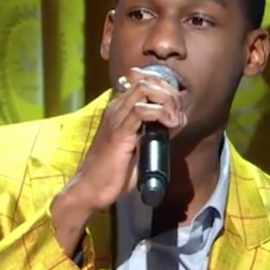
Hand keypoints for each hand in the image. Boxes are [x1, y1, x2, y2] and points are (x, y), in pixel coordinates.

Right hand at [67, 66, 185, 213]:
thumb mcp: (140, 146)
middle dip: (170, 93)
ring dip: (167, 101)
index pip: (145, 80)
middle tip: (178, 115)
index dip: (166, 89)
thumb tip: (176, 122)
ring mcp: (116, 118)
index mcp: (121, 109)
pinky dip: (160, 114)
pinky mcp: (119, 133)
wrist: (92, 188)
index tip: (177, 110)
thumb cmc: (115, 171)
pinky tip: (169, 126)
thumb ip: (155, 131)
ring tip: (174, 120)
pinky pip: (140, 111)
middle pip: (148, 80)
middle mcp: (117, 108)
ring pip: (145, 89)